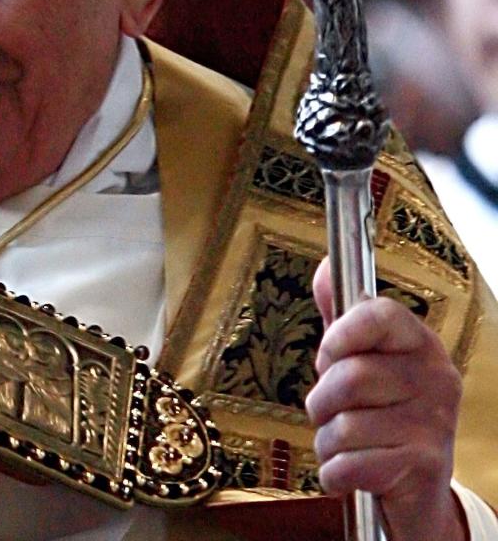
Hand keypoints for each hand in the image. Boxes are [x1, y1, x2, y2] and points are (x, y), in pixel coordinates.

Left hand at [306, 258, 465, 540]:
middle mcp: (435, 377)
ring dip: (327, 442)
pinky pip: (351, 464)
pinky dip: (335, 473)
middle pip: (350, 376)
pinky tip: (349, 471)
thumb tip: (325, 267)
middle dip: (322, 401)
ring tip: (343, 444)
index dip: (342, 332)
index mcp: (419, 343)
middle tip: (329, 412)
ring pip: (345, 425)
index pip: (381, 316)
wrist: (420, 489)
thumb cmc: (384, 414)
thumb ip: (342, 319)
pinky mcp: (425, 465)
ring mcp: (435, 422)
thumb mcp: (365, 362)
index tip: (328, 354)